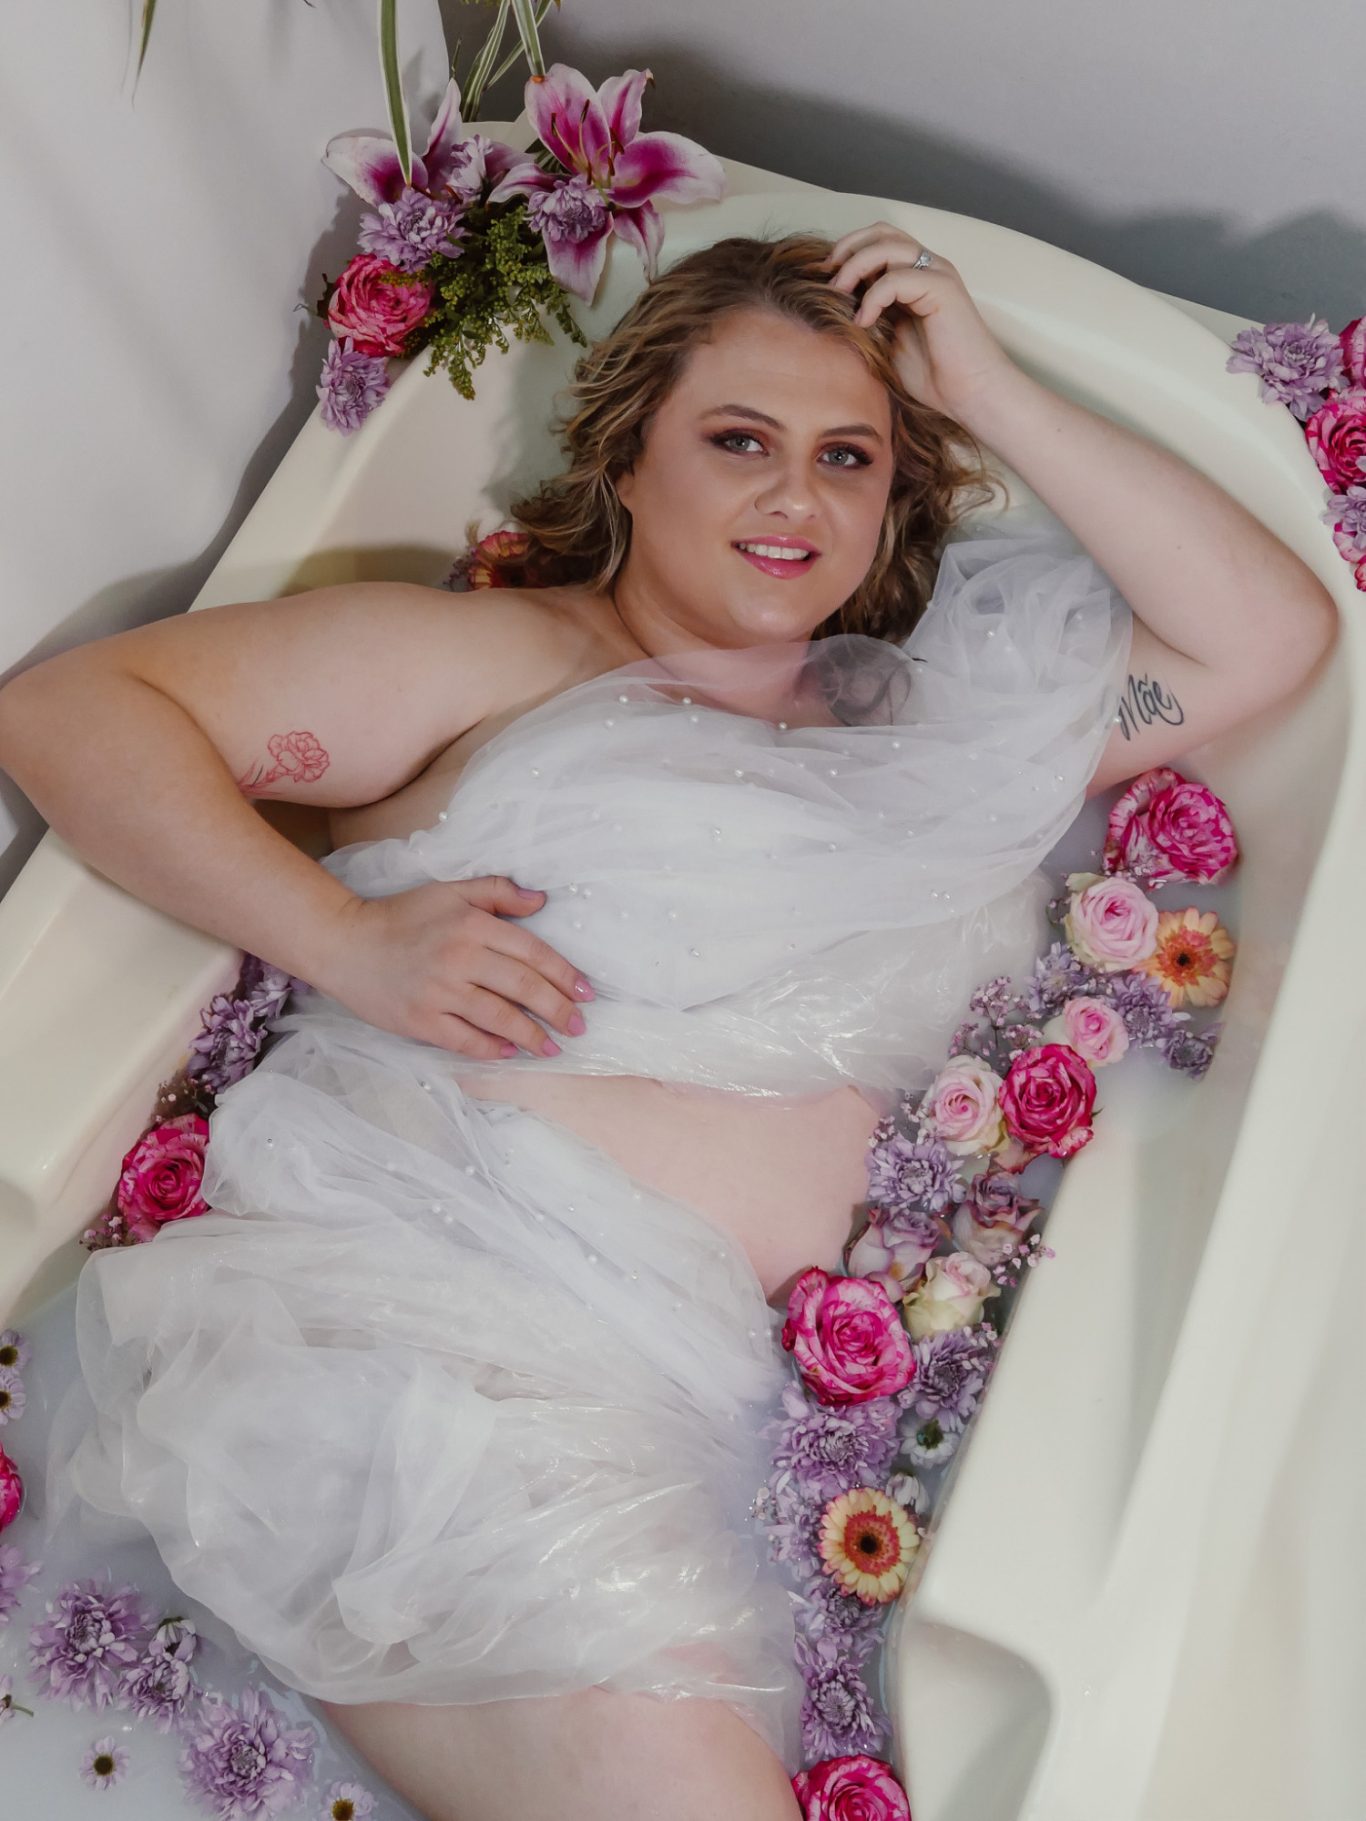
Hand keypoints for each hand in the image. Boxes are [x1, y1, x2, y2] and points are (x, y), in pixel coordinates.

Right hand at [315, 876, 594, 1060]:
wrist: (344, 943)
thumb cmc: (401, 917)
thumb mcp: (449, 892)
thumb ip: (496, 892)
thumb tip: (540, 900)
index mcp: (471, 924)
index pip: (532, 952)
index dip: (564, 975)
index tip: (586, 993)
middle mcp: (459, 957)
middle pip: (523, 988)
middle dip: (559, 1010)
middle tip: (579, 1026)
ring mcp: (439, 992)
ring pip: (500, 1018)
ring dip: (532, 1036)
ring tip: (553, 1047)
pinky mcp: (420, 1020)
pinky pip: (465, 1040)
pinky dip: (491, 1049)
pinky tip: (510, 1053)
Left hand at [822, 221, 1016, 420]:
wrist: (969, 393)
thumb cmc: (933, 375)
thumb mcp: (888, 340)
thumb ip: (869, 315)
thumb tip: (833, 305)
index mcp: (916, 276)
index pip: (878, 241)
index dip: (847, 252)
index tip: (823, 278)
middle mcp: (929, 267)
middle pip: (881, 232)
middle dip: (847, 249)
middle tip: (826, 278)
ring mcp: (937, 274)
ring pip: (887, 246)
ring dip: (855, 267)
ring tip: (839, 295)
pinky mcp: (943, 288)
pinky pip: (896, 278)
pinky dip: (873, 297)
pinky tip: (863, 321)